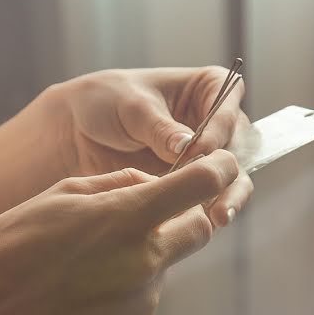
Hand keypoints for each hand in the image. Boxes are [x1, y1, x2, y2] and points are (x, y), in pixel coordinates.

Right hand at [0, 150, 238, 314]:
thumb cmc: (16, 244)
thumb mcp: (63, 194)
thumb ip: (118, 185)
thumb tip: (152, 184)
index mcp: (129, 217)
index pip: (201, 186)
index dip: (220, 170)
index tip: (221, 165)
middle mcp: (147, 260)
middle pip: (200, 229)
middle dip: (184, 218)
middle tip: (145, 218)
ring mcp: (144, 300)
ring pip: (164, 268)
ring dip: (142, 259)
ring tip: (87, 266)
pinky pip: (144, 301)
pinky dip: (126, 293)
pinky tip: (85, 293)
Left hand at [52, 66, 253, 226]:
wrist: (75, 130)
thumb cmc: (105, 102)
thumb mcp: (131, 108)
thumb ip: (161, 128)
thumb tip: (189, 146)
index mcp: (207, 88)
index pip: (228, 107)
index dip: (219, 130)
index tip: (201, 150)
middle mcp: (214, 123)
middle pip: (238, 147)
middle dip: (230, 172)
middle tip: (220, 192)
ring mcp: (204, 156)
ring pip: (229, 178)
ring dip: (226, 197)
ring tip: (218, 218)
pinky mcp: (189, 183)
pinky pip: (205, 198)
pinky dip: (203, 212)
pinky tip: (199, 226)